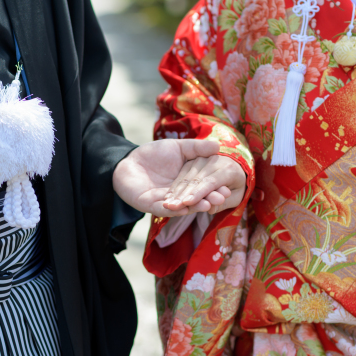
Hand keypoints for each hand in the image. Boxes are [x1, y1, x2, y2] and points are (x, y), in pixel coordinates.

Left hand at [113, 139, 244, 216]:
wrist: (127, 161)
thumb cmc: (153, 154)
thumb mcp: (178, 148)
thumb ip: (196, 148)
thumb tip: (218, 145)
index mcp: (187, 182)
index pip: (203, 186)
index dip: (215, 187)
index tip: (228, 187)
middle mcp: (179, 194)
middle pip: (196, 198)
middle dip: (209, 198)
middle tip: (222, 198)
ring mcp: (166, 201)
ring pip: (183, 205)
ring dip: (196, 205)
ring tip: (208, 204)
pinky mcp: (151, 205)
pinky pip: (164, 209)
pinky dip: (175, 209)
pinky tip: (185, 208)